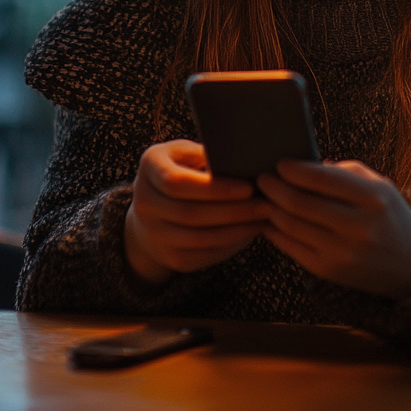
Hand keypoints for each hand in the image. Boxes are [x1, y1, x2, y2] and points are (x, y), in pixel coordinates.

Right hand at [124, 140, 265, 284]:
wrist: (154, 209)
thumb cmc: (181, 170)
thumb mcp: (187, 152)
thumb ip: (207, 154)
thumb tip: (244, 160)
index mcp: (149, 167)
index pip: (178, 183)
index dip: (215, 188)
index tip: (248, 187)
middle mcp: (144, 203)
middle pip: (190, 213)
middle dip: (233, 211)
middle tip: (266, 205)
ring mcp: (154, 234)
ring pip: (198, 239)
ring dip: (236, 231)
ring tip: (262, 219)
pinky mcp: (169, 257)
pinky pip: (202, 256)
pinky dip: (229, 246)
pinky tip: (248, 233)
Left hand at [257, 159, 410, 299]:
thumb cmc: (390, 214)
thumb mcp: (378, 184)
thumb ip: (344, 171)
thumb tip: (302, 166)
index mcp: (374, 198)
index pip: (323, 179)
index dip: (295, 170)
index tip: (280, 163)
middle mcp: (359, 227)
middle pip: (300, 204)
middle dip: (274, 188)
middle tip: (262, 179)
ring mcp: (343, 253)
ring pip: (291, 227)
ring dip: (271, 209)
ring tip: (265, 197)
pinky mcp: (330, 272)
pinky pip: (292, 248)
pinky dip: (275, 232)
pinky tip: (270, 221)